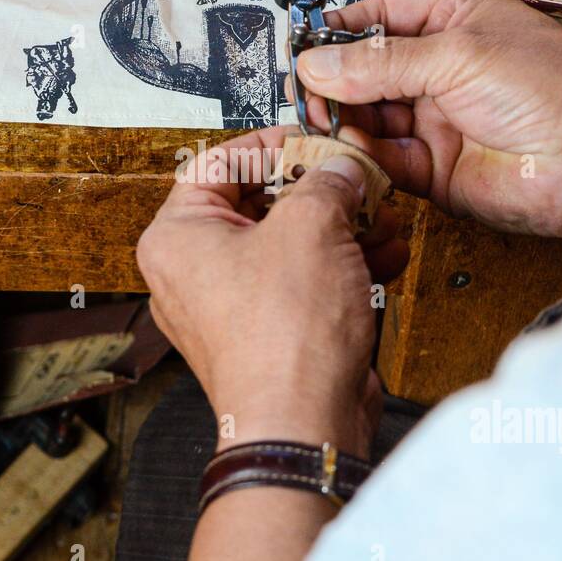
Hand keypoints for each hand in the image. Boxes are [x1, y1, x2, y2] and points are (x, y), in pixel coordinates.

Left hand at [136, 128, 408, 458]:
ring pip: (288, 245)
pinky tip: (384, 254)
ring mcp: (230, 308)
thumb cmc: (282, 339)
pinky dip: (342, 266)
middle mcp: (192, 273)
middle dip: (320, 191)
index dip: (270, 143)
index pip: (217, 163)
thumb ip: (326, 181)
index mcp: (177, 238)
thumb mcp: (311, 226)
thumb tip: (339, 167)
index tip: (311, 137)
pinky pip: (302, 283)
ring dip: (342, 227)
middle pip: (259, 204)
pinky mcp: (267, 334)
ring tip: (381, 216)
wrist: (302, 422)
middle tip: (355, 176)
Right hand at [295, 0, 561, 262]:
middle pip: (370, 72)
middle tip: (307, 88)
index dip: (344, 27)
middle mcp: (444, 74)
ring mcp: (438, 123)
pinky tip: (348, 147)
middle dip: (336, 80)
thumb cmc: (553, 91)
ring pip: (371, 118)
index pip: (386, 18)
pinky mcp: (434, 171)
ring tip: (321, 119)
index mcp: (457, 26)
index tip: (306, 39)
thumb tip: (320, 63)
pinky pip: (384, 160)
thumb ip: (381, 62)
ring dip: (344, 119)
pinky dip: (362, 156)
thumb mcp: (456, 53)